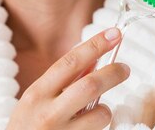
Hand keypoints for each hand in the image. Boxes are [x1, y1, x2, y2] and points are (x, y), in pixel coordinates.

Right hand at [6, 28, 129, 129]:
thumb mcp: (38, 99)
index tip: (114, 34)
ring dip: (105, 108)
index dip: (95, 46)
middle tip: (125, 69)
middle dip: (113, 73)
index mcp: (37, 93)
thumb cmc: (30, 124)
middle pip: (91, 85)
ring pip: (100, 112)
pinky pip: (99, 129)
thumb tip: (95, 60)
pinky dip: (99, 124)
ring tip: (97, 111)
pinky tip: (88, 126)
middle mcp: (48, 112)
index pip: (70, 62)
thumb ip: (64, 80)